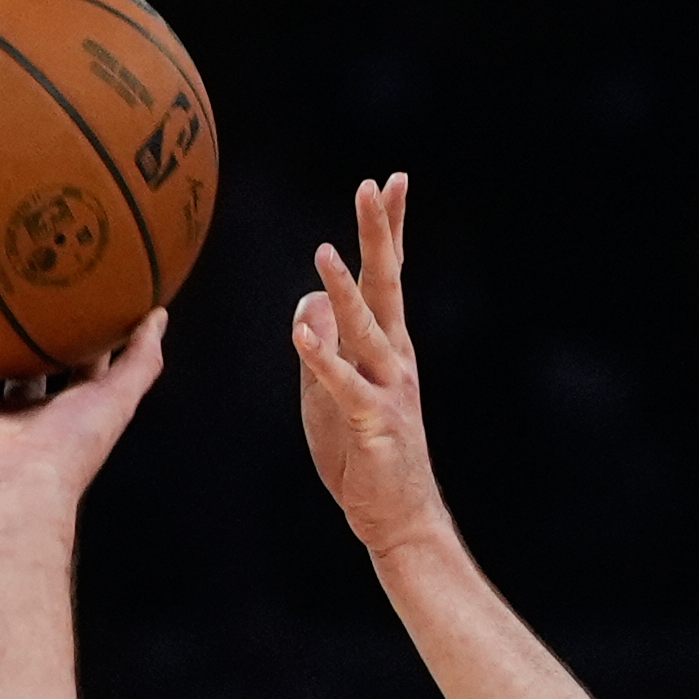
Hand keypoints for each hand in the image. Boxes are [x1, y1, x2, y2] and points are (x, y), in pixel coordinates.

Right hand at [0, 314, 165, 536]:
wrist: (16, 495)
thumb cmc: (68, 454)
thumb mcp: (117, 398)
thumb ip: (141, 360)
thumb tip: (159, 314)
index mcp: (53, 407)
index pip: (63, 361)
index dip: (66, 329)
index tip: (63, 290)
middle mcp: (9, 411)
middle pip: (6, 362)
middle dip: (3, 330)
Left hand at [295, 175, 449, 563]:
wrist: (397, 516)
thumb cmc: (364, 452)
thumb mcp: (331, 390)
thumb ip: (323, 344)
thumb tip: (308, 301)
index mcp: (388, 346)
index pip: (389, 276)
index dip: (389, 229)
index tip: (389, 182)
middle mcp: (395, 358)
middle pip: (387, 285)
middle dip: (379, 235)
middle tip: (373, 186)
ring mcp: (387, 389)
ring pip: (364, 330)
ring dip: (343, 291)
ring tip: (324, 254)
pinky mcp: (371, 423)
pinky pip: (343, 386)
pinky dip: (322, 360)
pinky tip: (301, 335)